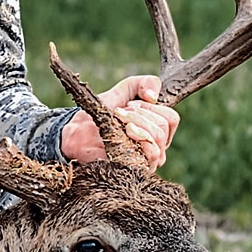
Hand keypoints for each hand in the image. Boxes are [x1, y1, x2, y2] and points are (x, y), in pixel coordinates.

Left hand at [59, 75, 179, 169]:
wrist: (80, 129)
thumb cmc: (104, 111)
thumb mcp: (127, 88)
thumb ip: (147, 83)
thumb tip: (154, 96)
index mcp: (158, 129)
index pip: (171, 119)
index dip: (152, 107)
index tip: (130, 104)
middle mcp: (157, 146)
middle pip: (163, 127)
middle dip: (139, 114)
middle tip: (120, 113)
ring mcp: (148, 160)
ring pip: (157, 139)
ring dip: (136, 123)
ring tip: (119, 120)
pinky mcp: (137, 168)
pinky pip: (151, 154)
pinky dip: (137, 137)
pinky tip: (123, 132)